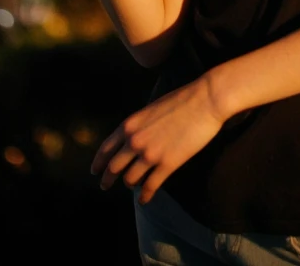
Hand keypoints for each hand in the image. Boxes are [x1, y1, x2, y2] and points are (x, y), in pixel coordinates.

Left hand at [90, 76, 226, 202]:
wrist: (205, 101)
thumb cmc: (181, 100)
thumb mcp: (150, 109)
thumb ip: (138, 126)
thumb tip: (133, 140)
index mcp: (129, 125)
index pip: (106, 149)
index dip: (98, 162)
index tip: (94, 171)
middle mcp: (135, 141)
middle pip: (114, 167)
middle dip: (107, 179)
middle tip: (105, 186)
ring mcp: (150, 154)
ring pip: (130, 179)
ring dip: (130, 184)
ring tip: (133, 185)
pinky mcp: (167, 165)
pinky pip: (150, 186)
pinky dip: (145, 195)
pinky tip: (144, 199)